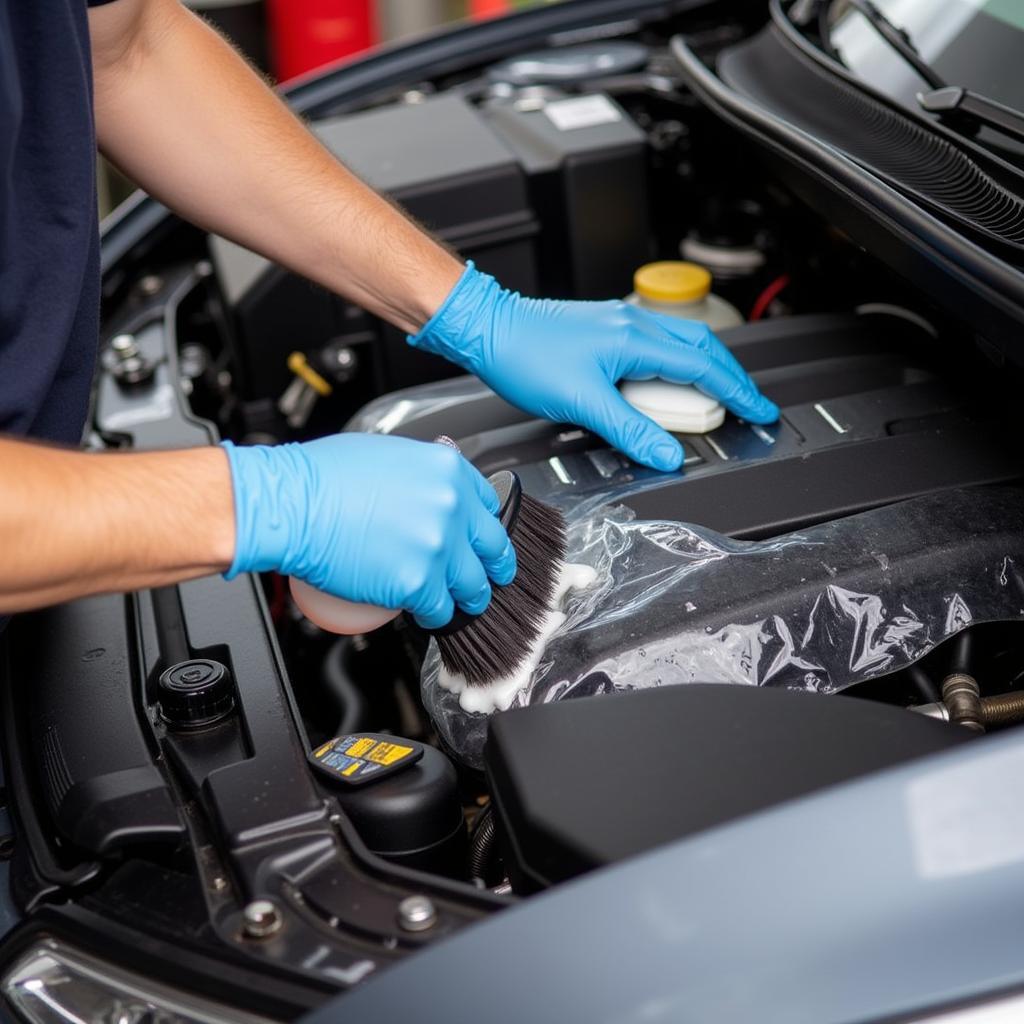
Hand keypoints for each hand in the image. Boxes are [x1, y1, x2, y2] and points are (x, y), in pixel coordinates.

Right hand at [222, 435, 515, 627]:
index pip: (489, 505)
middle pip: (493, 549)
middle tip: (484, 579)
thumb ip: (421, 475)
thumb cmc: (322, 477)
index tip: (480, 541)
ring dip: (466, 598)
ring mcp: (438, 547)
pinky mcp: (418, 583)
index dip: (484, 529)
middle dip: (492, 569)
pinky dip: (434, 617)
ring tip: (456, 603)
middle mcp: (453, 506)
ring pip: (472, 587)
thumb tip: (428, 492)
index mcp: (448, 470)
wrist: (292, 505)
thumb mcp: (388, 454)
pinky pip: (439, 610)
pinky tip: (426, 614)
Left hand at [408, 262, 778, 470]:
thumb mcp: (583, 403)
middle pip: (702, 347)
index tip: (758, 410)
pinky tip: (665, 384)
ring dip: (703, 370)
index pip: (704, 367)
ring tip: (713, 399)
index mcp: (636, 339)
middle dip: (731, 376)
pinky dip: (674, 365)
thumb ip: (630, 430)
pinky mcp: (604, 330)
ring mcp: (618, 324)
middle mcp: (633, 324)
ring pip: (679, 344)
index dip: (737, 392)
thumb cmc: (525, 356)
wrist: (487, 329)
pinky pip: (655, 345)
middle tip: (748, 403)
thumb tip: (669, 455)